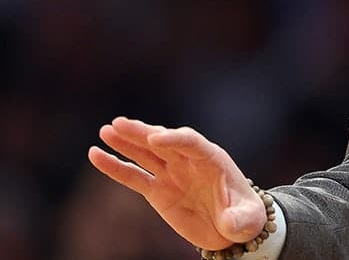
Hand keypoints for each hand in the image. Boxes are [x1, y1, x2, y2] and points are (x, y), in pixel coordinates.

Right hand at [87, 117, 266, 250]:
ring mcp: (172, 174)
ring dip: (126, 142)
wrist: (232, 230)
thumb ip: (240, 219)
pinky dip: (115, 166)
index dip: (175, 139)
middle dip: (144, 132)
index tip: (155, 138)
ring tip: (106, 130)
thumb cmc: (245, 219)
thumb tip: (229, 222)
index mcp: (213, 160)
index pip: (192, 143)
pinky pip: (133, 176)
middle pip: (164, 142)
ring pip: (146, 154)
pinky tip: (96, 154)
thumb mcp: (248, 220)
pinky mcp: (158, 191)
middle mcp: (189, 162)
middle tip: (120, 123)